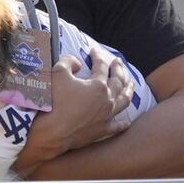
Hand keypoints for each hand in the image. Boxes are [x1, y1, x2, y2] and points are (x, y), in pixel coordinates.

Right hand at [16, 46, 134, 175]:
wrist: (51, 132)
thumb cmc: (54, 102)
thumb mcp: (57, 73)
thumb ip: (68, 61)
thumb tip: (78, 63)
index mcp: (98, 85)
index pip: (101, 67)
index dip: (97, 56)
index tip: (94, 51)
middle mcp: (107, 100)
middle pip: (118, 81)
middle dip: (118, 69)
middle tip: (118, 62)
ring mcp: (106, 116)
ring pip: (124, 101)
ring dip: (129, 91)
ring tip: (132, 84)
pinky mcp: (102, 131)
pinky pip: (117, 127)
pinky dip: (123, 123)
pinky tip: (127, 122)